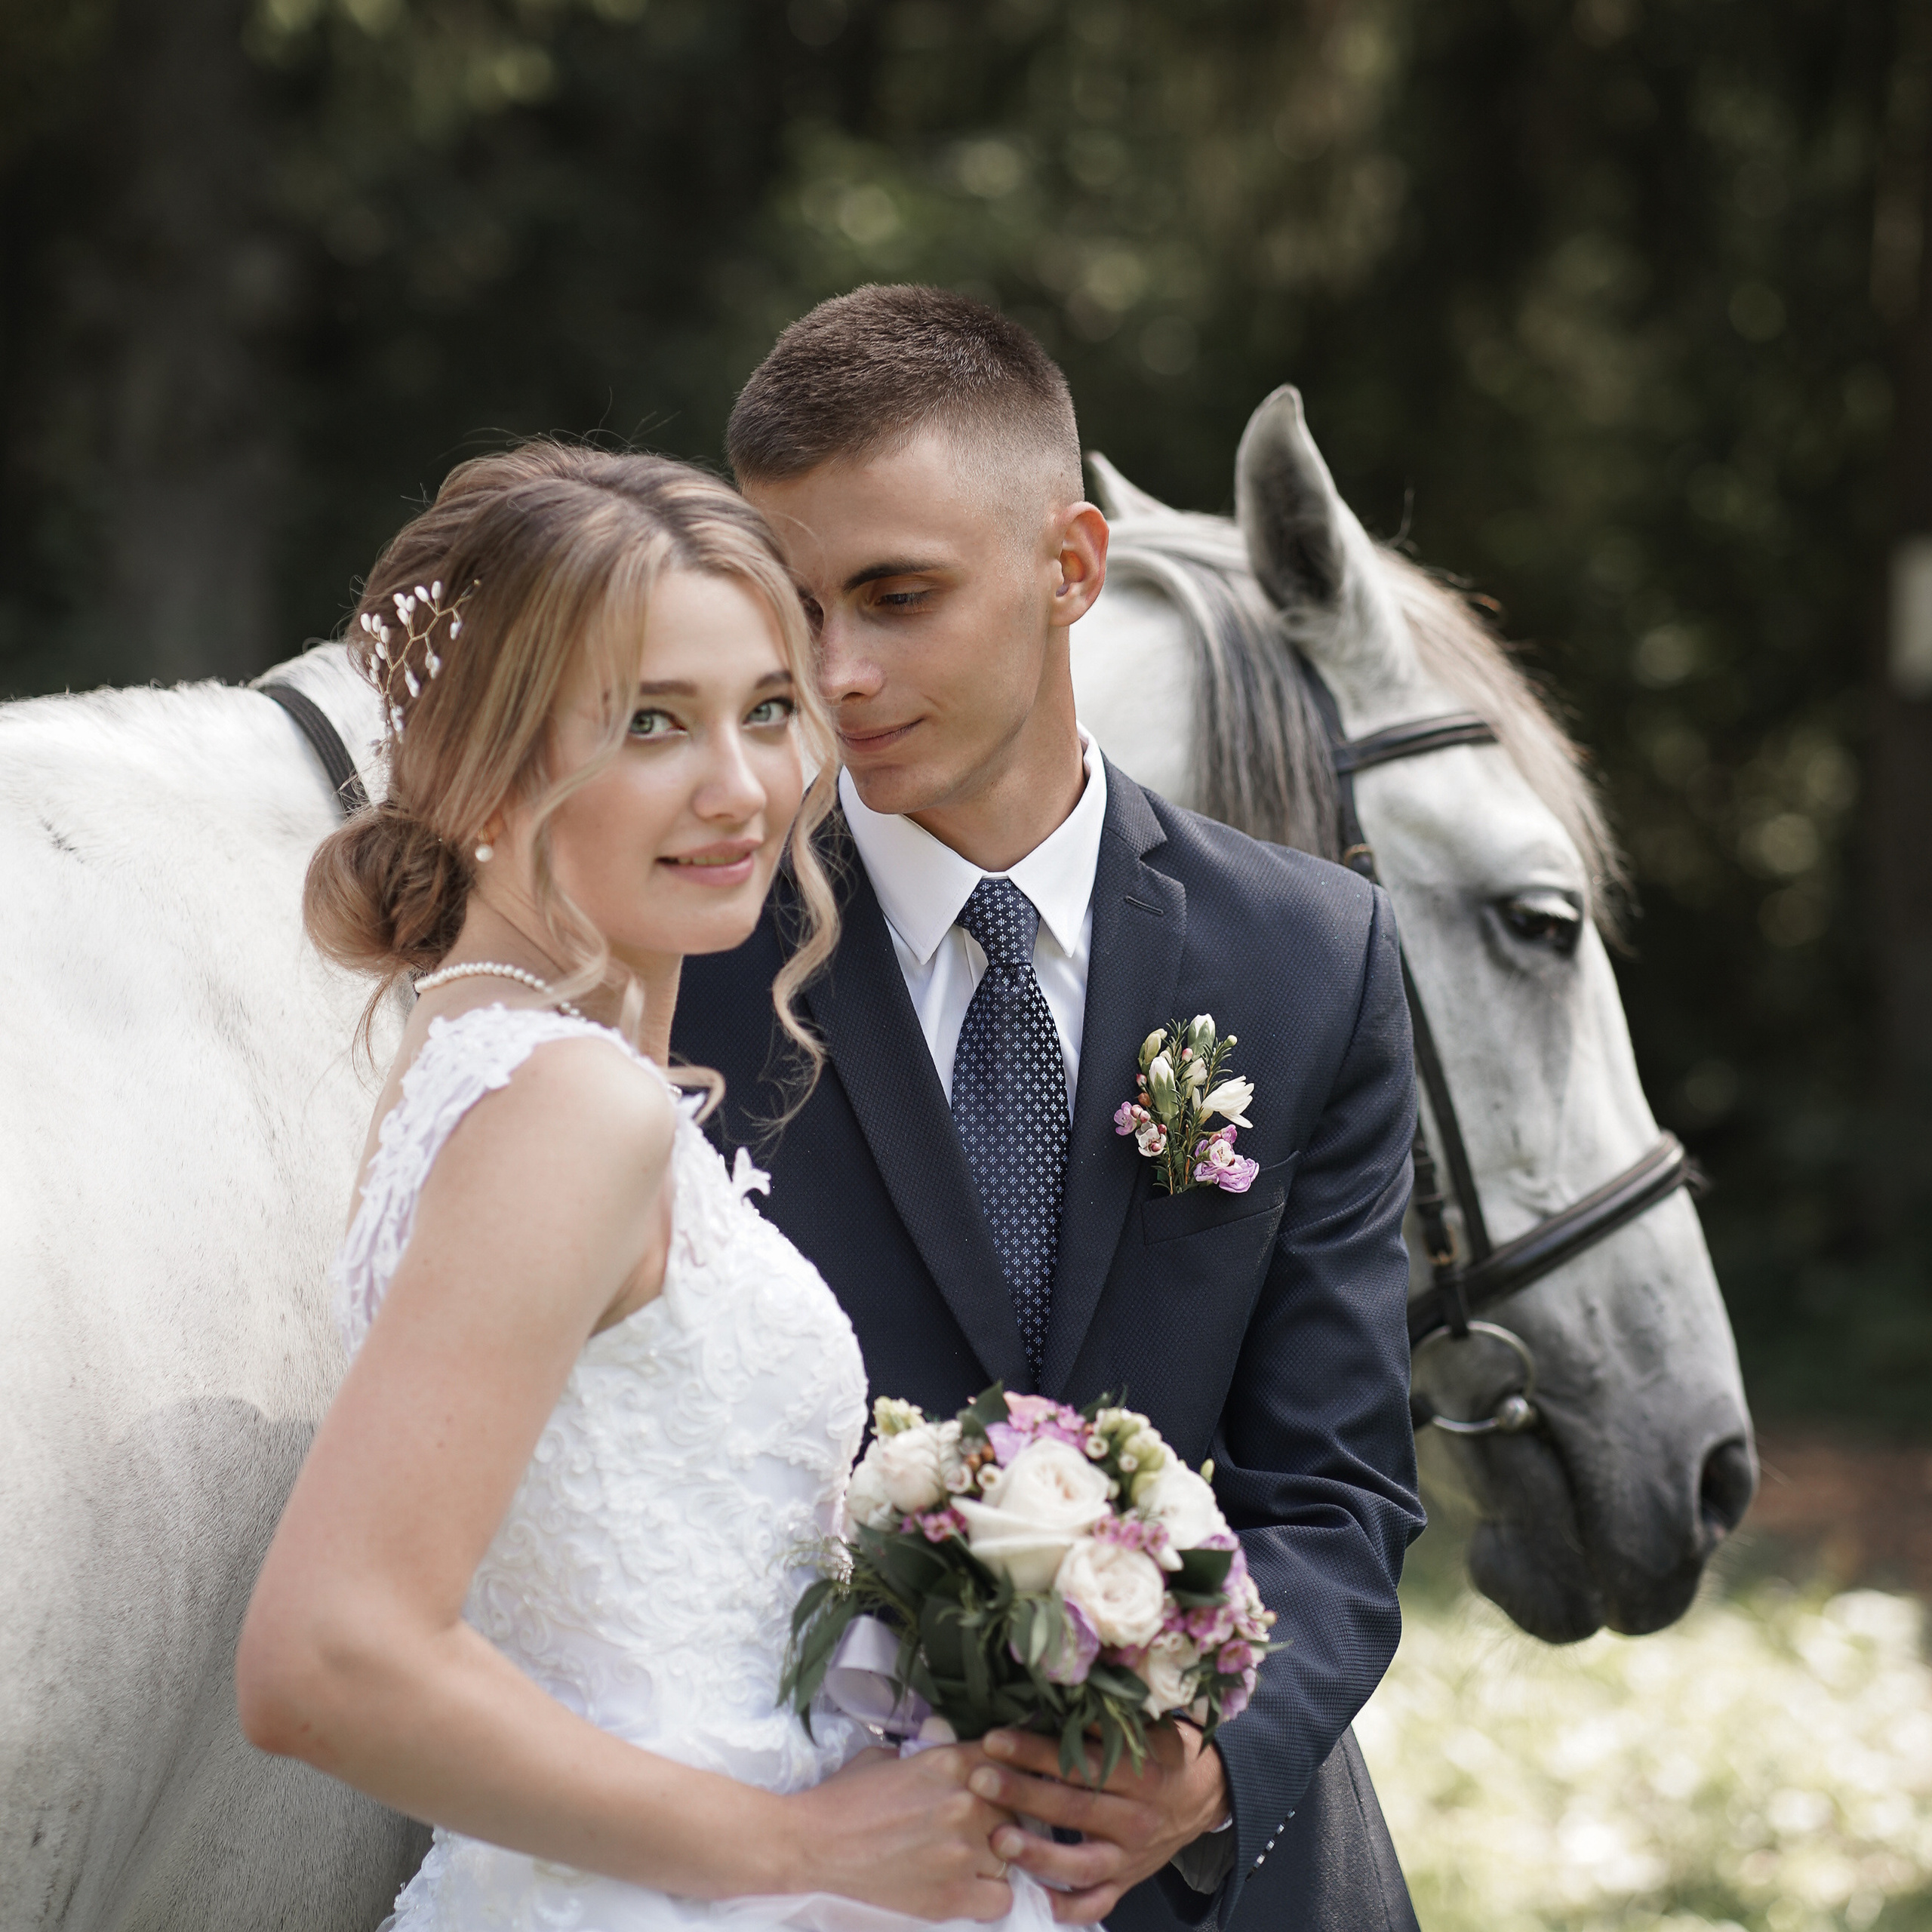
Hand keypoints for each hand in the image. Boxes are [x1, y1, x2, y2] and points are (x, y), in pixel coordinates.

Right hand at [781, 1744, 1017, 1921]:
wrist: (809, 1847)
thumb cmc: (842, 1799)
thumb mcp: (886, 1757)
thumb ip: (927, 1757)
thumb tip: (948, 1759)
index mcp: (948, 1762)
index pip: (1007, 1762)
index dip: (1004, 1777)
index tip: (998, 1790)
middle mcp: (964, 1803)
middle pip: (1016, 1808)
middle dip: (1002, 1817)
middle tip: (983, 1829)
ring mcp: (961, 1851)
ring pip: (1013, 1852)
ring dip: (998, 1856)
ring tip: (975, 1860)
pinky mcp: (951, 1896)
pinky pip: (1003, 1897)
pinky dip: (993, 1895)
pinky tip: (972, 1889)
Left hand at [968, 1723, 1229, 1923]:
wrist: (1202, 1795)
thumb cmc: (1162, 1753)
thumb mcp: (1144, 1728)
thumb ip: (1105, 1720)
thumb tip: (1058, 1696)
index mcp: (1140, 1776)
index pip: (1082, 1763)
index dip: (1037, 1751)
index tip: (995, 1740)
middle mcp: (1135, 1820)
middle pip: (1074, 1809)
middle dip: (1023, 1793)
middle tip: (980, 1780)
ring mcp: (1129, 1858)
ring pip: (1081, 1864)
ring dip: (1037, 1854)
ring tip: (998, 1839)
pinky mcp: (1126, 1882)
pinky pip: (1095, 1902)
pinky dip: (1065, 1906)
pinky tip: (1032, 1896)